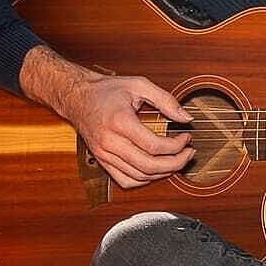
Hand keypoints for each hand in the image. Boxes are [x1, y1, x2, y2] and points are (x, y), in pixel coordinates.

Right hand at [63, 73, 193, 189]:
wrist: (77, 97)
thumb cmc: (106, 90)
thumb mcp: (139, 85)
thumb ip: (166, 100)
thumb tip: (186, 118)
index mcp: (120, 122)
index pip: (155, 146)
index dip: (177, 146)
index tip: (187, 137)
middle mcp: (110, 142)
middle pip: (149, 166)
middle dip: (176, 163)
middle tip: (188, 153)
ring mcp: (104, 154)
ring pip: (139, 176)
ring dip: (163, 173)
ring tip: (177, 160)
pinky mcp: (102, 161)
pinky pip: (125, 180)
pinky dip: (145, 180)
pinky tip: (156, 169)